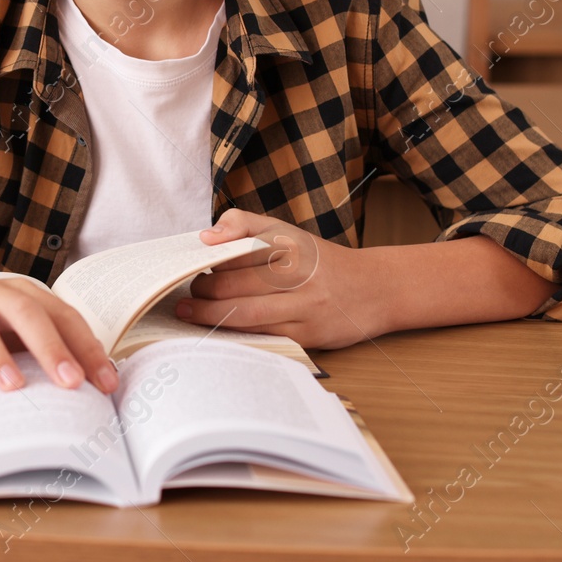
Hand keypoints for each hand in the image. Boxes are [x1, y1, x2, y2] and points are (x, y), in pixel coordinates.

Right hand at [0, 275, 118, 394]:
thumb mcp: (12, 331)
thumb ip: (42, 350)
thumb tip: (87, 388)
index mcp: (25, 294)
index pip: (64, 317)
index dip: (87, 348)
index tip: (105, 383)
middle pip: (28, 314)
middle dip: (52, 349)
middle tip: (70, 382)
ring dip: (0, 355)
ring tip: (16, 387)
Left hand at [175, 209, 390, 349]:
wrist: (375, 289)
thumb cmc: (320, 261)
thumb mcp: (287, 232)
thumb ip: (244, 224)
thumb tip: (205, 237)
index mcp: (291, 243)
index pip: (237, 249)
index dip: (207, 260)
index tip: (186, 265)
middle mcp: (300, 274)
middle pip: (236, 284)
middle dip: (203, 291)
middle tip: (186, 293)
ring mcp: (306, 307)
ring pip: (246, 313)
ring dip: (210, 315)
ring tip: (189, 311)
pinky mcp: (309, 335)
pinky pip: (264, 336)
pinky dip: (235, 334)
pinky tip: (217, 331)